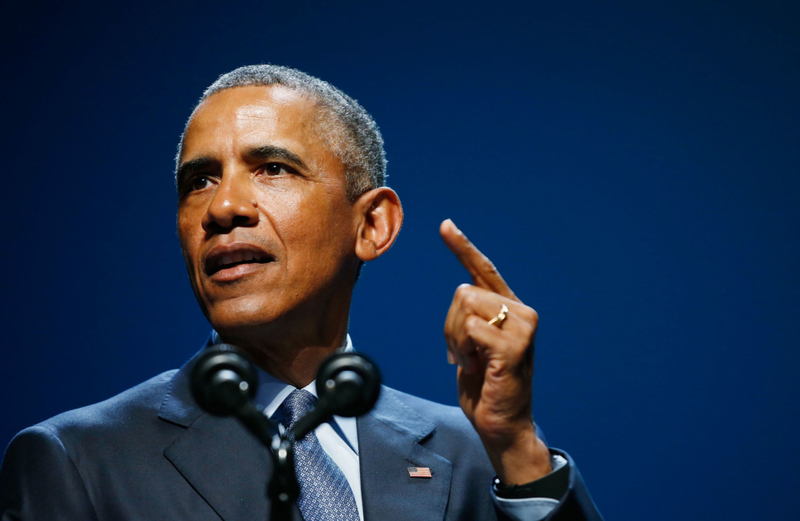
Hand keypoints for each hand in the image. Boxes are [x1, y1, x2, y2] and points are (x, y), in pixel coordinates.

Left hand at [441, 219, 551, 484]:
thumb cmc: (485, 387)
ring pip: (464, 307)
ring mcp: (522, 328)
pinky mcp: (514, 347)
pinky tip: (479, 369)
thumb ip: (472, 317)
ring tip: (473, 362)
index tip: (446, 225)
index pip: (483, 270)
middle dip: (449, 326)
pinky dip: (464, 351)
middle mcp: (522, 312)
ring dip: (456, 340)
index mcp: (510, 308)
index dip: (463, 247)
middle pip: (462, 292)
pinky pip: (470, 329)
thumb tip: (462, 293)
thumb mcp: (474, 345)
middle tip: (464, 355)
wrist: (502, 425)